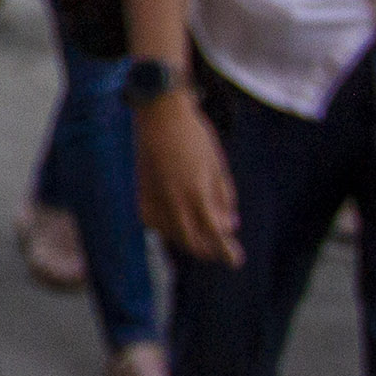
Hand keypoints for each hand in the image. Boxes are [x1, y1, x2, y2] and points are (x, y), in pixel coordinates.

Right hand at [136, 94, 240, 267]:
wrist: (160, 114)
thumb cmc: (195, 136)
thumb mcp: (218, 166)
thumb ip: (224, 198)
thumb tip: (230, 225)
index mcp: (197, 193)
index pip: (214, 233)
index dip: (226, 250)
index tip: (235, 260)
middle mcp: (173, 201)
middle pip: (191, 240)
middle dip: (208, 249)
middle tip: (220, 251)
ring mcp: (154, 198)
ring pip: (171, 234)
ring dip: (188, 240)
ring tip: (201, 237)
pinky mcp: (140, 192)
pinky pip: (153, 222)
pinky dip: (165, 228)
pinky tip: (175, 223)